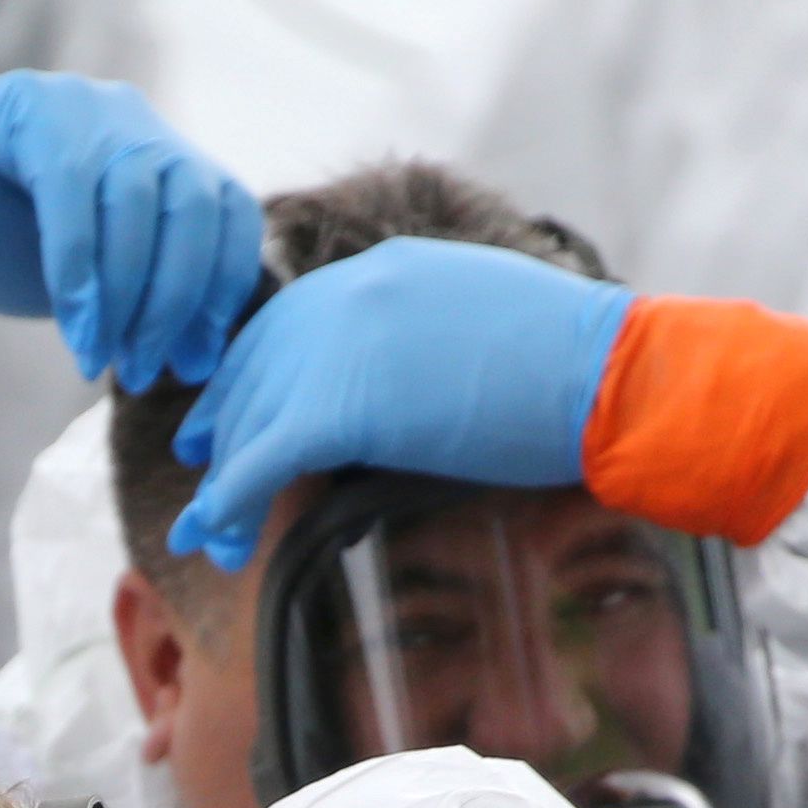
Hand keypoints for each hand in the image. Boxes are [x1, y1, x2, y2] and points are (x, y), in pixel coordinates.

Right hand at [0, 71, 259, 389]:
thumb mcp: (90, 280)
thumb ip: (145, 297)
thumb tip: (202, 355)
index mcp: (160, 154)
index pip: (227, 212)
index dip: (221, 288)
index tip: (196, 360)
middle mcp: (133, 119)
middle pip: (192, 205)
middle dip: (174, 299)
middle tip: (144, 371)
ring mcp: (82, 105)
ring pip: (138, 200)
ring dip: (126, 292)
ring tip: (99, 357)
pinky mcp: (28, 105)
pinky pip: (73, 193)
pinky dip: (79, 268)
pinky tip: (74, 326)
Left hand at [163, 236, 632, 568]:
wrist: (608, 378)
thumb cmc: (581, 367)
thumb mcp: (486, 325)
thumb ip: (427, 339)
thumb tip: (411, 384)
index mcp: (386, 271)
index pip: (292, 322)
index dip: (255, 375)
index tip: (231, 413)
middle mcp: (350, 294)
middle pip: (256, 365)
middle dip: (222, 426)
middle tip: (199, 475)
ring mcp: (341, 344)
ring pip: (251, 417)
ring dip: (222, 482)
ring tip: (209, 535)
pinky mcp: (341, 404)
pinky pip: (263, 457)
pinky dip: (234, 500)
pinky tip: (224, 536)